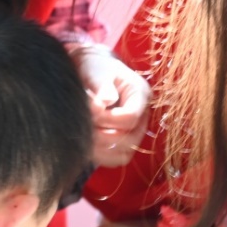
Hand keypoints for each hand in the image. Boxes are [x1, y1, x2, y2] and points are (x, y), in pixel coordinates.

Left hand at [68, 43, 151, 167]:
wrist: (90, 72)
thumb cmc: (94, 68)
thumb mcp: (97, 70)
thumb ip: (102, 85)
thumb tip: (106, 102)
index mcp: (140, 94)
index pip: (130, 118)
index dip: (108, 119)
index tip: (90, 110)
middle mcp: (142, 115)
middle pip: (130, 139)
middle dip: (103, 135)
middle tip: (84, 124)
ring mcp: (134, 131)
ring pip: (124, 153)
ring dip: (101, 148)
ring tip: (83, 134)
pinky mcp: (123, 142)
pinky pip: (116, 159)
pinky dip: (100, 156)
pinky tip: (85, 144)